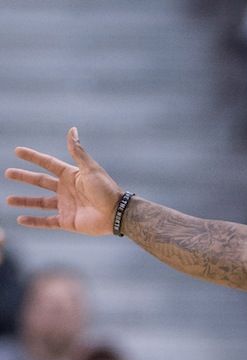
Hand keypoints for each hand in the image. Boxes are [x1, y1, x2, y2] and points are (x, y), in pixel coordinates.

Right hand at [5, 127, 122, 235]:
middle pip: (40, 182)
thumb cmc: (106, 190)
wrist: (116, 214)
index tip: (17, 151)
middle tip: (8, 173)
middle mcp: (67, 190)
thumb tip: (72, 129)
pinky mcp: (67, 221)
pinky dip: (34, 221)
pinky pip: (46, 222)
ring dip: (24, 201)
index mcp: (71, 176)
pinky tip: (20, 219)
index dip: (33, 157)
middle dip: (24, 177)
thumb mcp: (90, 168)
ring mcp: (66, 206)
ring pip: (40, 203)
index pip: (48, 164)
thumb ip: (77, 151)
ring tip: (8, 199)